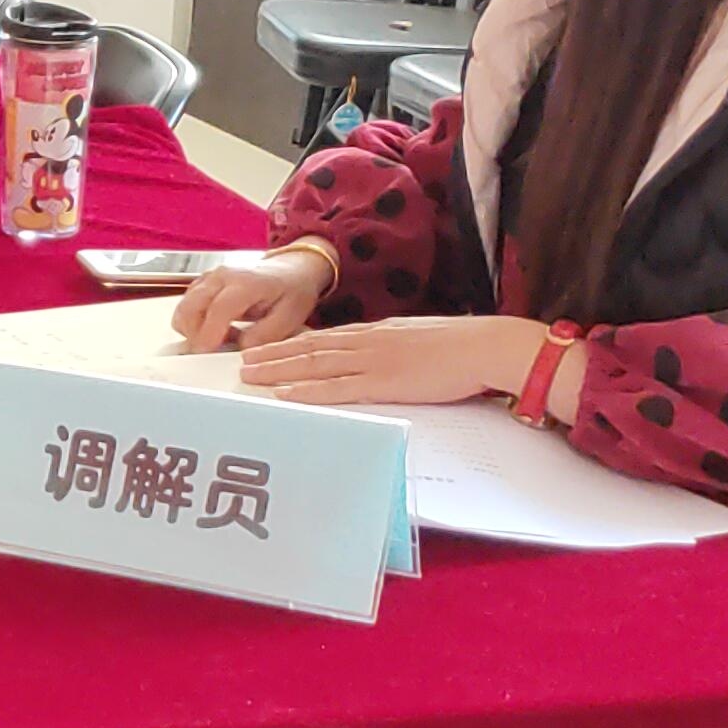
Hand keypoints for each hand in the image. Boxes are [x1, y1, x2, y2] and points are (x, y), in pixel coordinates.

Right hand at [173, 249, 335, 352]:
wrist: (290, 270)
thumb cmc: (291, 293)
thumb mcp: (289, 318)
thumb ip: (264, 335)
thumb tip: (241, 349)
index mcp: (246, 282)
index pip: (219, 308)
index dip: (210, 333)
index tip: (207, 352)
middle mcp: (222, 276)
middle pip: (191, 306)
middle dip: (194, 335)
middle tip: (211, 352)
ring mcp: (209, 277)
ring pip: (183, 308)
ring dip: (193, 330)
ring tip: (220, 338)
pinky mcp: (202, 283)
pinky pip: (186, 307)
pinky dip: (194, 323)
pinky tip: (216, 329)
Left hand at [240, 313, 545, 407]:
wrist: (485, 345)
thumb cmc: (458, 346)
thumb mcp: (415, 340)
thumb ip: (390, 348)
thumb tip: (377, 358)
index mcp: (375, 332)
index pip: (323, 338)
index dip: (289, 343)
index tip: (265, 347)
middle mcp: (367, 342)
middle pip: (309, 348)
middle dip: (273, 355)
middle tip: (241, 361)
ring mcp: (374, 361)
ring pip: (315, 365)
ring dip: (280, 371)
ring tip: (251, 375)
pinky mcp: (385, 382)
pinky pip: (339, 389)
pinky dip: (309, 391)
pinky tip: (287, 394)